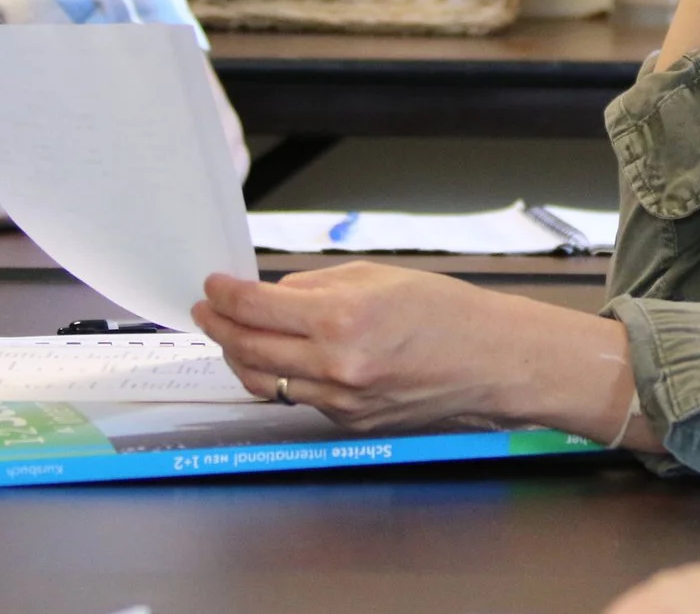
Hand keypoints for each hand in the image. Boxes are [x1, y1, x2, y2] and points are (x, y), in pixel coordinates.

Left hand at [194, 263, 634, 437]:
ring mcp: (340, 401)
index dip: (225, 295)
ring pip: (267, 382)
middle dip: (220, 328)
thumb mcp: (380, 277)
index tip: (213, 286)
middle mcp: (335, 365)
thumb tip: (276, 294)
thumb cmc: (447, 312)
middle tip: (208, 311)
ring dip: (242, 357)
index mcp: (343, 318)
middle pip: (249, 350)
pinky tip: (286, 357)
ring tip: (233, 336)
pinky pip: (301, 398)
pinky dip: (284, 376)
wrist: (491, 361)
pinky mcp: (349, 422)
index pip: (258, 308)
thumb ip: (320, 285)